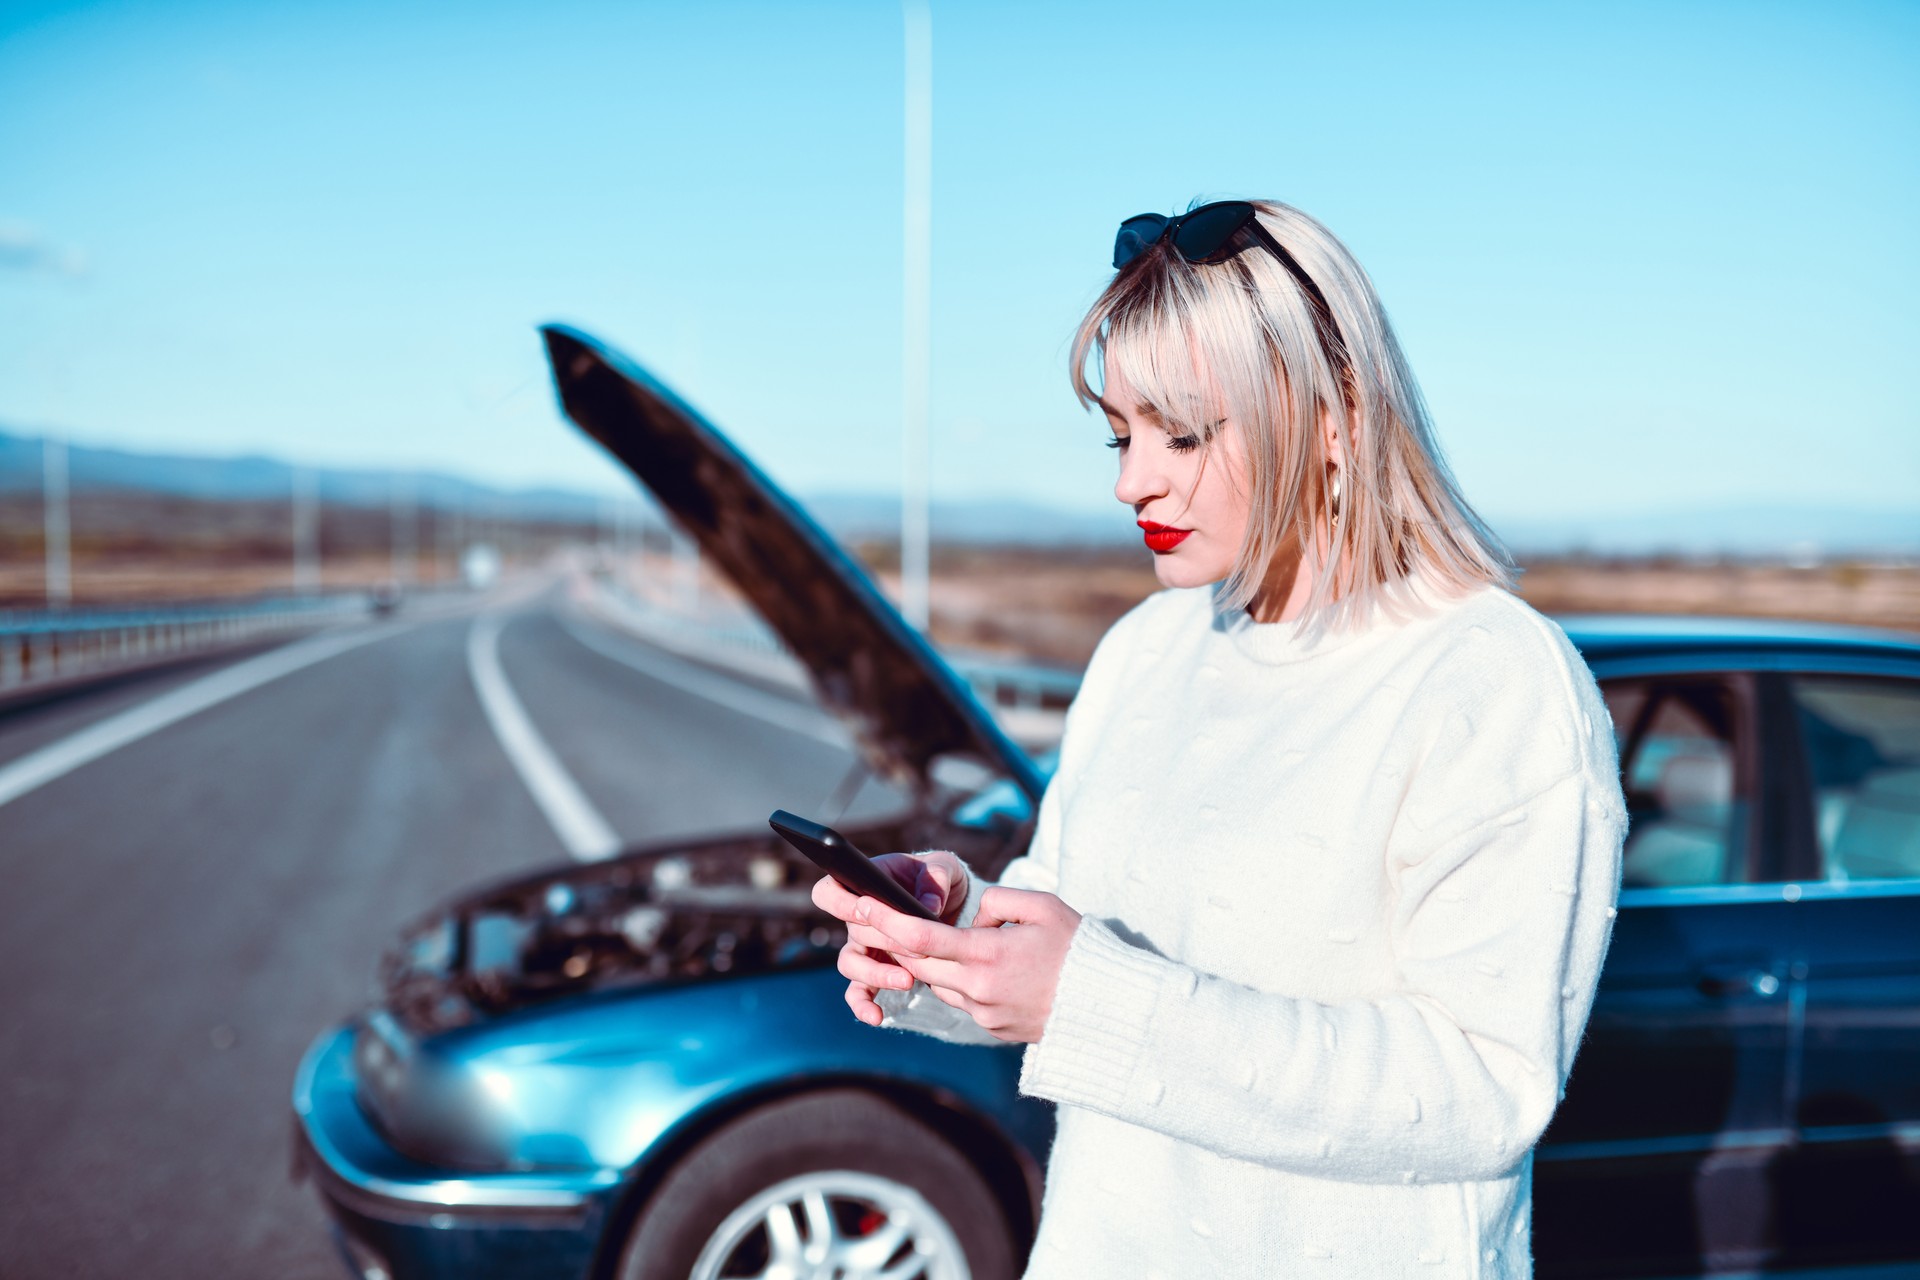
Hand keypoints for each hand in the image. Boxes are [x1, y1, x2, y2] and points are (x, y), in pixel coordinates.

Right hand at [812, 850, 968, 1026]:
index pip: (829, 893)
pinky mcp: (876, 969)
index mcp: (864, 886)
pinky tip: (877, 1018)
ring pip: (850, 966)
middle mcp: (858, 918)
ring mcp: (864, 946)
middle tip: (917, 949)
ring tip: (908, 981)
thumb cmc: (938, 878)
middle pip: (851, 933)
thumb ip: (937, 878)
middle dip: (883, 942)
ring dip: (877, 975)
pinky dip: (864, 1006)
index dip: (842, 903)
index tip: (866, 910)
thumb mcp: (943, 867)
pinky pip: (859, 992)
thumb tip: (929, 905)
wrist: (952, 904)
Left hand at [847, 887, 1080, 1042]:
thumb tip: (974, 917)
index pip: (921, 937)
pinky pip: (960, 998)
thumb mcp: (1044, 907)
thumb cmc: (1078, 949)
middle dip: (895, 941)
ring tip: (927, 938)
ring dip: (927, 962)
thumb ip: (999, 901)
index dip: (887, 921)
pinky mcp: (991, 1027)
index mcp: (988, 954)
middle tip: (876, 917)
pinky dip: (955, 979)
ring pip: (937, 983)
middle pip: (918, 964)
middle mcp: (978, 988)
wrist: (1106, 1006)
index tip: (864, 905)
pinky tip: (970, 964)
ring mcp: (983, 1013)